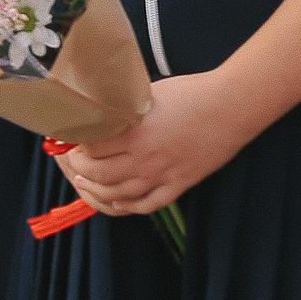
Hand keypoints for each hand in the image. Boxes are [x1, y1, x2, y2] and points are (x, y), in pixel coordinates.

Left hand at [54, 71, 251, 216]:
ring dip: (96, 191)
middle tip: (74, 163)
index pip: (91, 149)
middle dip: (80, 171)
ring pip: (119, 195)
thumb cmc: (190, 93)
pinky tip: (117, 201)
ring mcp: (163, 176)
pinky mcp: (180, 185)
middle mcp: (145, 159)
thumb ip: (124, 109)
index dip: (76, 147)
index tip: (70, 141)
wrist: (230, 108)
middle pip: (99, 175)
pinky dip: (128, 207)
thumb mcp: (148, 95)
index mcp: (134, 133)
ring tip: (85, 184)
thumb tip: (101, 112)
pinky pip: (147, 205)